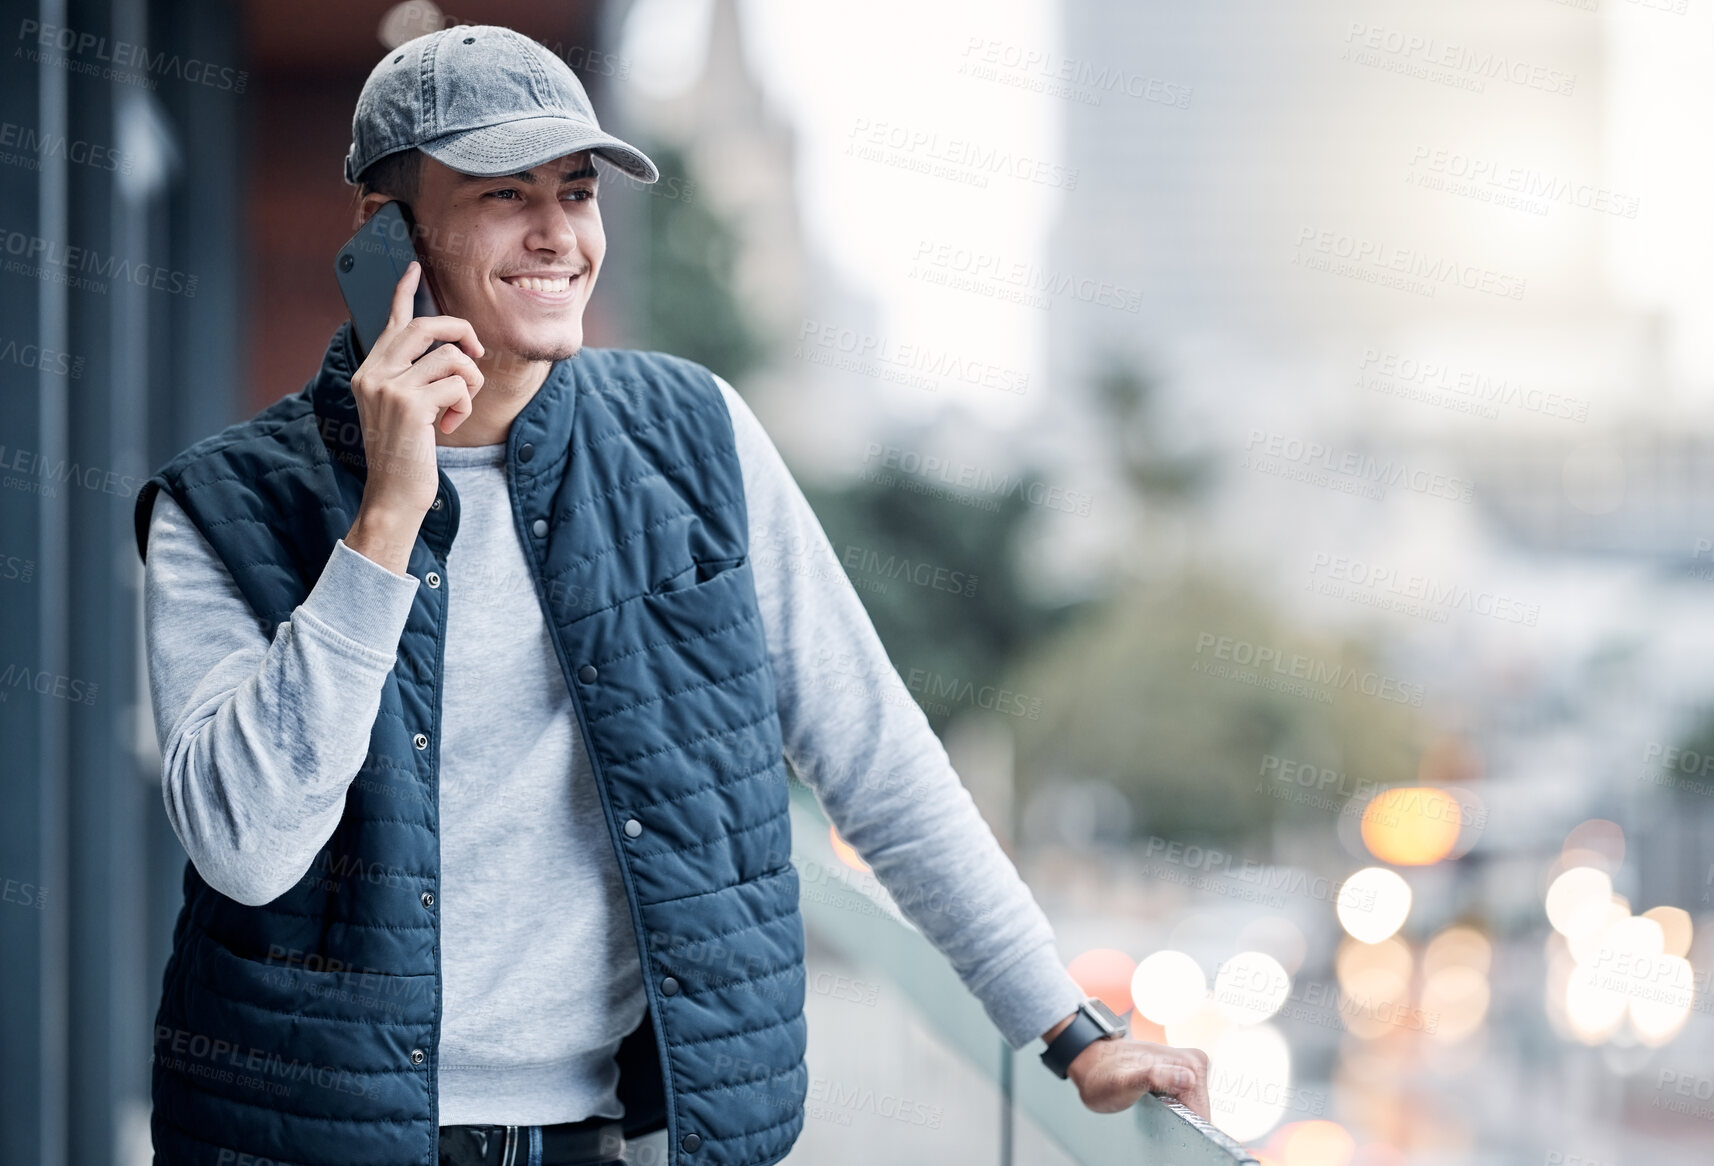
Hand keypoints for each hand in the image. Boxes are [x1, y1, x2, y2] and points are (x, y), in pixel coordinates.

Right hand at [344, 261, 484, 572]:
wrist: (394, 495)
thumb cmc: (404, 454)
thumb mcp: (403, 409)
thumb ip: (413, 376)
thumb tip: (447, 349)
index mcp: (369, 371)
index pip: (390, 322)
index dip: (404, 292)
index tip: (414, 267)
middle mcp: (373, 373)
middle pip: (426, 327)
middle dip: (460, 333)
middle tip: (476, 352)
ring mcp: (389, 387)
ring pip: (451, 358)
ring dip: (469, 382)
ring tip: (456, 407)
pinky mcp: (409, 403)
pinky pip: (458, 385)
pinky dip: (464, 405)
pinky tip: (449, 426)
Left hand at [1066, 1035, 1210, 1121]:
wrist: (1092, 1063)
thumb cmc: (1103, 1076)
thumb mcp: (1123, 1082)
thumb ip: (1152, 1078)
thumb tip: (1187, 1078)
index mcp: (1190, 1063)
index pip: (1203, 1111)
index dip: (1187, 1128)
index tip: (1165, 1127)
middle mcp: (1195, 1061)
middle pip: (1201, 1110)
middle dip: (1182, 1121)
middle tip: (1155, 1117)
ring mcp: (1190, 1067)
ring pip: (1196, 1108)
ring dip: (1178, 1117)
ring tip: (1154, 1110)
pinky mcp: (1184, 1074)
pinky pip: (1190, 1102)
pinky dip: (1177, 1111)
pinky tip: (1159, 1107)